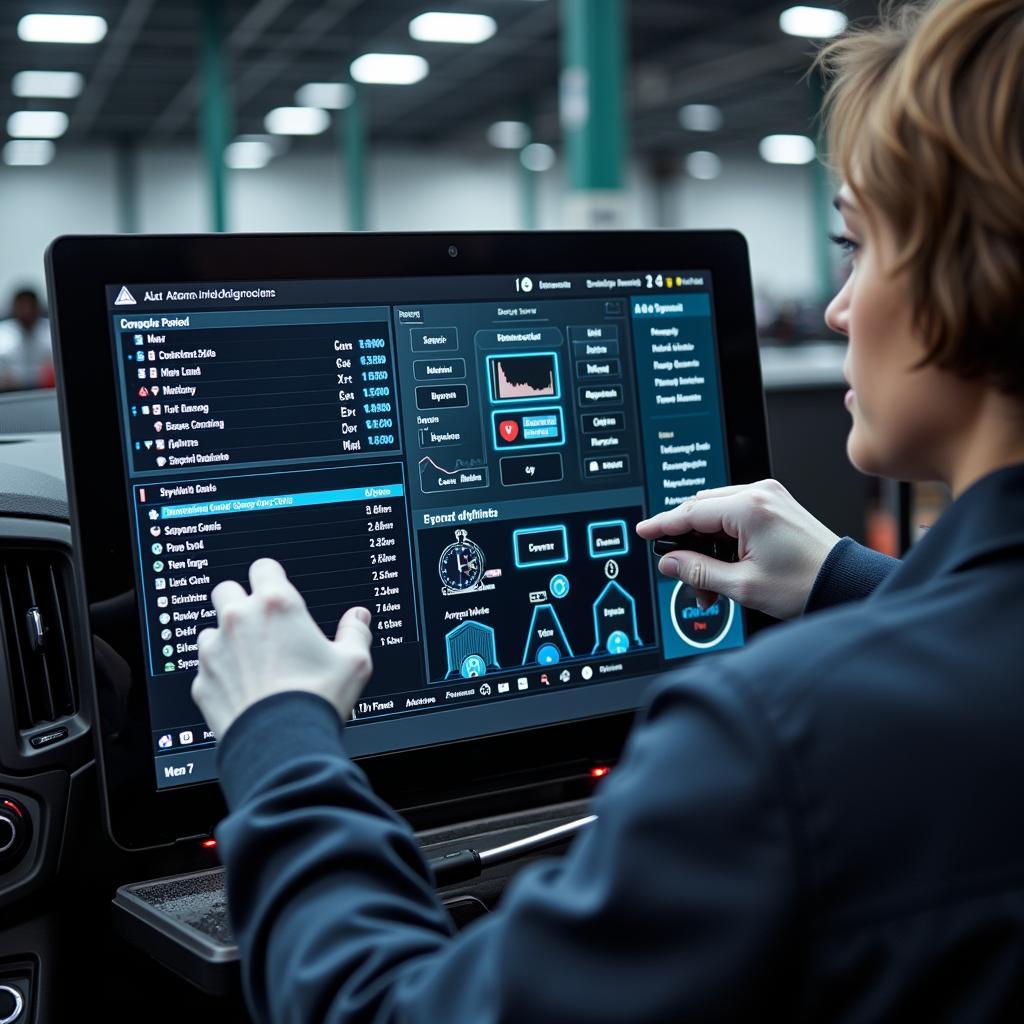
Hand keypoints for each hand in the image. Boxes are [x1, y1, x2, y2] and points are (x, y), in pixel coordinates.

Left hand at [191, 558, 372, 739]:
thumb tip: (358, 618)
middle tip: (260, 622)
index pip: (263, 567)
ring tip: (251, 661)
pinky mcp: (201, 681)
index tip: (278, 591)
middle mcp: (240, 620)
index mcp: (277, 605)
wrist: (281, 745)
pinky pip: (206, 668)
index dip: (272, 577)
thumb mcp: (353, 662)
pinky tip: (241, 689)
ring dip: (227, 638)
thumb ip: (355, 632)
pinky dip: (220, 673)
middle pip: (226, 589)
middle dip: (240, 600)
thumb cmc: (316, 698)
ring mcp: (215, 650)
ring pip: (210, 629)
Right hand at [635, 479, 840, 619]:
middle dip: (689, 547)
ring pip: (716, 515)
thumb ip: (698, 571)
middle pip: (701, 511)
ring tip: (711, 586)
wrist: (844, 582)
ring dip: (706, 547)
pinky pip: (734, 516)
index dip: (663, 525)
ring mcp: (769, 497)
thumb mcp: (742, 585)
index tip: (645, 531)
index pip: (690, 512)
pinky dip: (723, 541)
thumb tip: (670, 562)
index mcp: (749, 508)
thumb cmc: (805, 583)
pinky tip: (725, 568)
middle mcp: (759, 494)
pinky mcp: (775, 505)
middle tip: (687, 580)